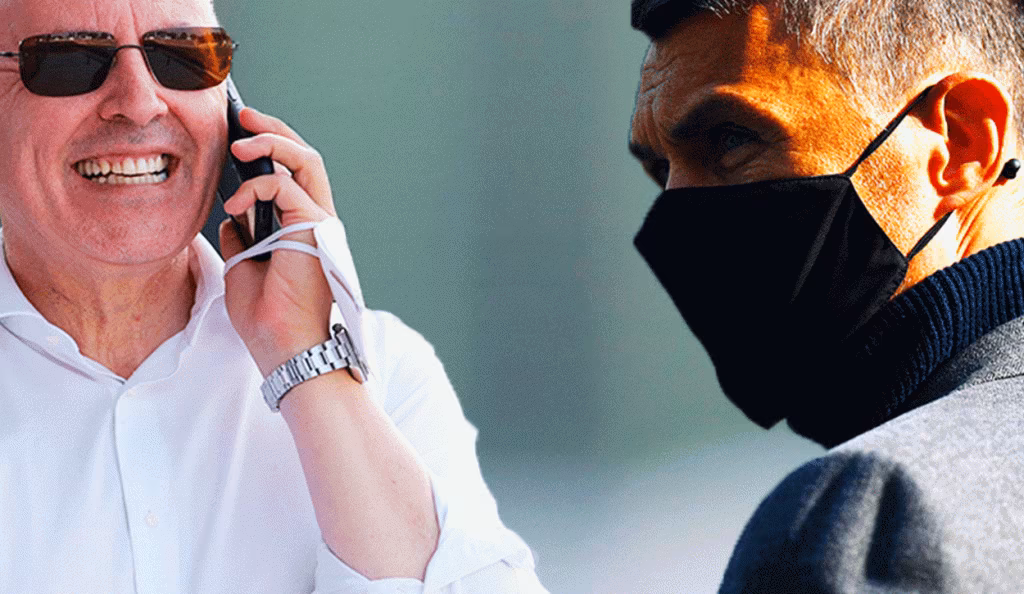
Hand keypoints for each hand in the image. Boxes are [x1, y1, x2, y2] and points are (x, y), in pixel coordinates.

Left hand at [219, 107, 337, 375]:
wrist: (282, 346)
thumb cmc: (267, 317)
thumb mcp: (242, 265)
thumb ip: (242, 236)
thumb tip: (232, 216)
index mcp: (303, 229)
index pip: (292, 175)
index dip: (269, 149)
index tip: (239, 134)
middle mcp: (317, 220)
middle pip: (305, 158)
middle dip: (273, 130)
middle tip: (243, 115)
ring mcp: (319, 222)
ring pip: (306, 161)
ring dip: (271, 142)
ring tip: (239, 142)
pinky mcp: (315, 227)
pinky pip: (287, 187)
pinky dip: (258, 186)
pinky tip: (235, 202)